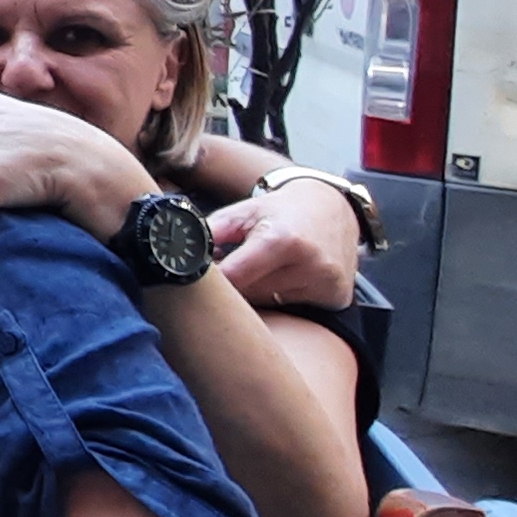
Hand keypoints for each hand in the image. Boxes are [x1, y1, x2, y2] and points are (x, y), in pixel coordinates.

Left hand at [209, 178, 359, 309]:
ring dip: (258, 291)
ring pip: (271, 304)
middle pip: (251, 294)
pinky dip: (282, 297)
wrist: (334, 207)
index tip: (204, 275)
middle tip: (234, 266)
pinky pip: (294, 308)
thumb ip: (211, 232)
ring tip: (263, 268)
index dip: (216, 279)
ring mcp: (325, 284)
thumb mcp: (244, 212)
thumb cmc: (282, 210)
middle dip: (236, 285)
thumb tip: (179, 254)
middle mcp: (309, 265)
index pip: (234, 277)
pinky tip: (285, 277)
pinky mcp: (337, 297)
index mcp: (282, 240)